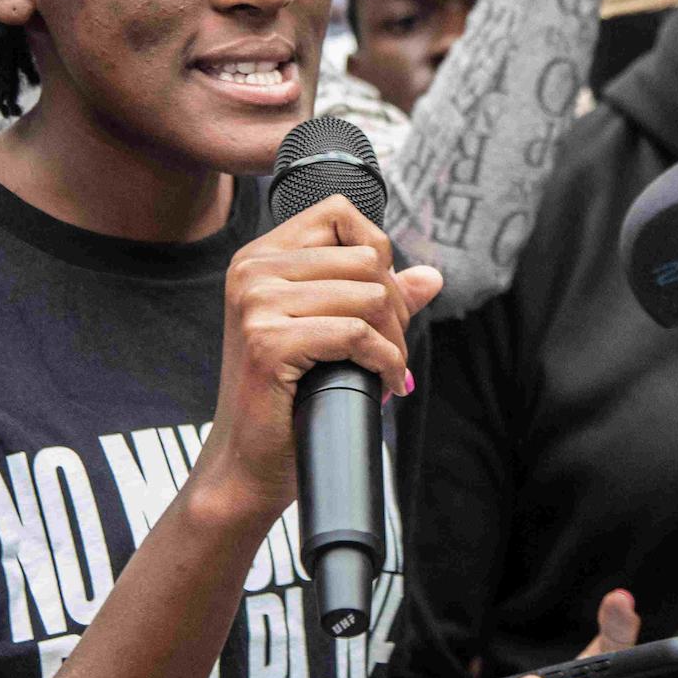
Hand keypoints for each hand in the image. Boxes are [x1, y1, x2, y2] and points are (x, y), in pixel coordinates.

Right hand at [199, 195, 441, 526]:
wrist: (247, 463)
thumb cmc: (287, 399)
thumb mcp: (329, 334)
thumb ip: (375, 297)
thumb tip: (431, 277)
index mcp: (260, 256)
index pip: (340, 214)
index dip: (378, 254)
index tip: (381, 304)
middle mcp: (252, 269)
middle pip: (367, 258)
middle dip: (396, 309)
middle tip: (390, 351)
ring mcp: (256, 303)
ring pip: (369, 296)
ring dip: (394, 341)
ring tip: (386, 370)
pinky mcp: (267, 342)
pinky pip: (358, 335)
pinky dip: (385, 363)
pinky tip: (383, 383)